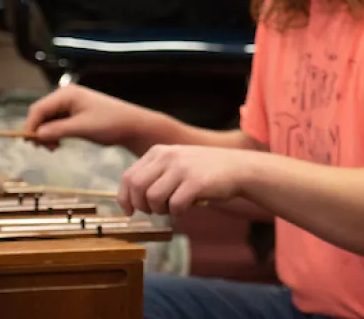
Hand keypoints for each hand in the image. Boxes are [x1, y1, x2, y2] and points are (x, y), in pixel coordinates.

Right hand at [23, 84, 161, 150]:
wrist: (131, 125)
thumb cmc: (110, 123)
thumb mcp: (82, 127)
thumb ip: (58, 130)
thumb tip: (36, 135)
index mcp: (66, 94)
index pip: (38, 109)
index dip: (30, 126)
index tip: (30, 143)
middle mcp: (64, 96)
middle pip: (40, 114)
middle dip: (38, 131)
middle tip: (46, 148)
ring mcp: (68, 105)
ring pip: (46, 120)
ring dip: (46, 134)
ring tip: (54, 148)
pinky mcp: (72, 114)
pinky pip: (55, 123)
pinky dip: (53, 134)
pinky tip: (58, 144)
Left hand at [117, 144, 265, 214]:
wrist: (240, 168)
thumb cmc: (205, 171)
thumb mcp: (177, 162)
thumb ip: (155, 173)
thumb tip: (131, 198)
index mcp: (159, 151)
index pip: (128, 177)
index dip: (124, 198)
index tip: (129, 211)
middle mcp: (168, 156)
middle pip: (136, 187)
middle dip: (141, 205)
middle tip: (154, 211)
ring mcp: (182, 168)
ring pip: (153, 198)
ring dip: (160, 210)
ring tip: (172, 208)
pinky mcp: (196, 182)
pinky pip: (175, 206)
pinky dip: (178, 213)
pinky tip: (186, 208)